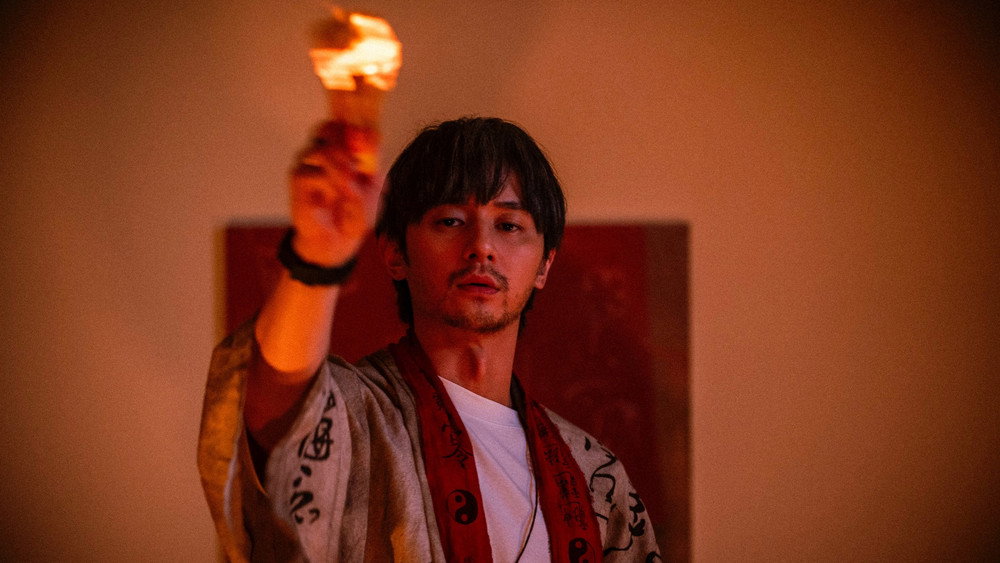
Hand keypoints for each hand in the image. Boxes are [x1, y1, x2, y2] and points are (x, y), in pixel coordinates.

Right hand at [288, 121, 380, 265]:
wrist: (340, 240)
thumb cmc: (356, 212)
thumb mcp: (375, 186)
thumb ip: (374, 160)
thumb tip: (374, 133)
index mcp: (344, 149)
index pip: (344, 122)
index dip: (354, 125)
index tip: (365, 138)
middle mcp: (325, 152)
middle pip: (327, 127)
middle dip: (344, 142)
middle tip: (355, 163)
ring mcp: (309, 164)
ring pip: (320, 149)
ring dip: (339, 168)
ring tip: (347, 187)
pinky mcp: (297, 181)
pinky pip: (309, 173)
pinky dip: (325, 184)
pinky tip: (331, 196)